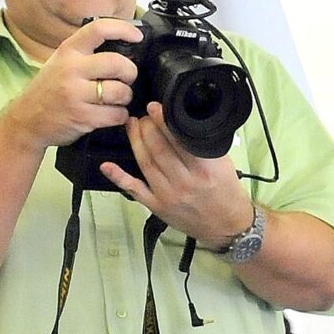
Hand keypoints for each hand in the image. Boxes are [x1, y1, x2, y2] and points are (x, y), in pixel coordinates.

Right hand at [10, 18, 139, 150]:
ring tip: (117, 99)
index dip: (123, 29)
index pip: (99, 30)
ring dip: (125, 97)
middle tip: (127, 78)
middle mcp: (71, 69)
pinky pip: (116, 114)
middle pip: (117, 63)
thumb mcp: (60, 62)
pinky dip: (120, 115)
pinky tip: (111, 114)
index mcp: (68, 51)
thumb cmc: (48, 91)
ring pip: (120, 91)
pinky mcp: (82, 117)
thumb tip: (122, 47)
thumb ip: (86, 54)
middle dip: (130, 72)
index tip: (137, 36)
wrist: (26, 120)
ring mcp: (76, 94)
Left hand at [99, 103, 254, 246]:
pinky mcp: (157, 206)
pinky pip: (134, 189)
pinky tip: (106, 165)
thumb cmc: (226, 192)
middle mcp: (184, 182)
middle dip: (146, 127)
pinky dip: (119, 177)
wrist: (227, 225)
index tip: (154, 107)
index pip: (178, 139)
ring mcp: (168, 195)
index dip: (162, 120)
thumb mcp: (223, 163)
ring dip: (135, 141)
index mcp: (203, 169)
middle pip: (157, 148)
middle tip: (142, 116)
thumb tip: (182, 121)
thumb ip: (203, 145)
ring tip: (132, 126)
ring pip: (144, 162)